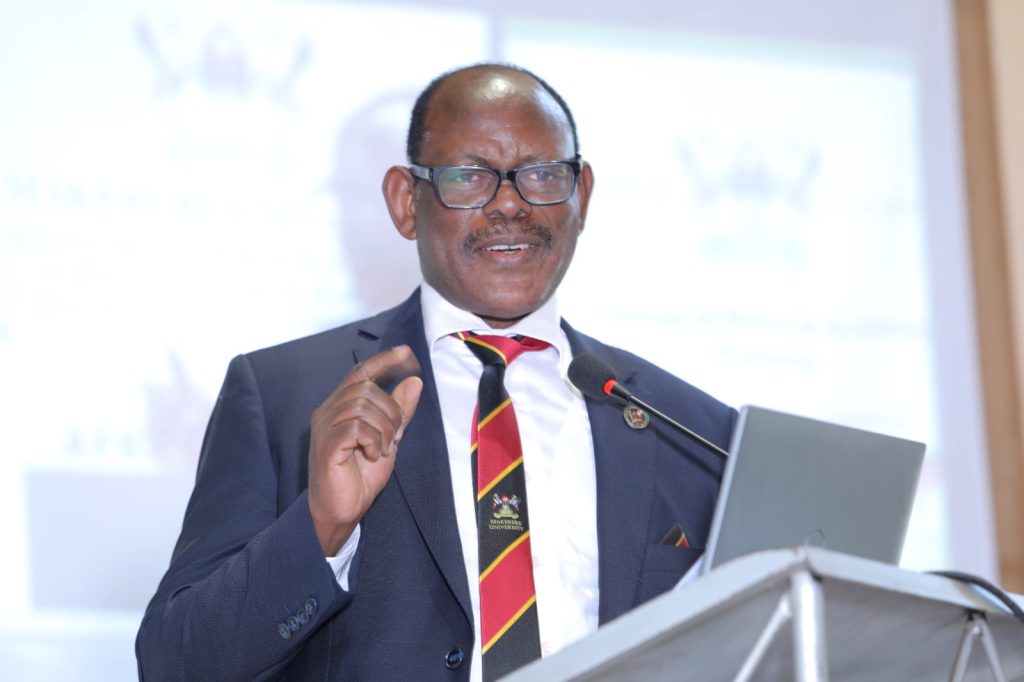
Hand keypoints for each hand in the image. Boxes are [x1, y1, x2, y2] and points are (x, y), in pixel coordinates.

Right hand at [307, 345, 422, 554]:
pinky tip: (372, 454)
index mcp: (341, 406)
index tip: (405, 352)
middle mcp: (328, 411)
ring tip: (383, 448)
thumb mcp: (388, 438)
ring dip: (383, 428)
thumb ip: (399, 411)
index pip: (361, 372)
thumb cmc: (359, 475)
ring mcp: (324, 427)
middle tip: (393, 438)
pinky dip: (373, 440)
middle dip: (390, 411)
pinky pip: (356, 428)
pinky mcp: (326, 444)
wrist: (341, 510)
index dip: (383, 360)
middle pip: (365, 389)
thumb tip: (414, 381)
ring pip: (362, 406)